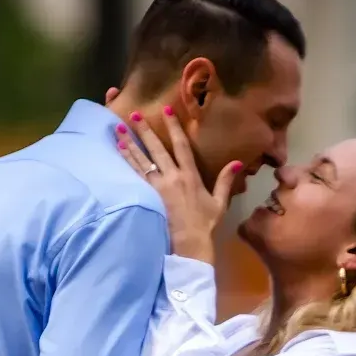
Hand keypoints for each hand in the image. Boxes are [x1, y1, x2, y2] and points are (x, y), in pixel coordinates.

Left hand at [115, 108, 239, 264]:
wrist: (190, 245)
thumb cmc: (205, 225)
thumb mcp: (219, 203)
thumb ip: (226, 181)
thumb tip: (237, 162)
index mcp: (191, 176)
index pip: (181, 146)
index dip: (173, 127)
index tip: (166, 110)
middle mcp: (173, 178)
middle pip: (157, 149)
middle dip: (145, 131)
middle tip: (133, 114)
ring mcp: (158, 188)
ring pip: (142, 160)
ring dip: (130, 144)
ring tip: (118, 129)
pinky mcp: (148, 197)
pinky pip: (136, 175)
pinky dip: (127, 162)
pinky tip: (119, 151)